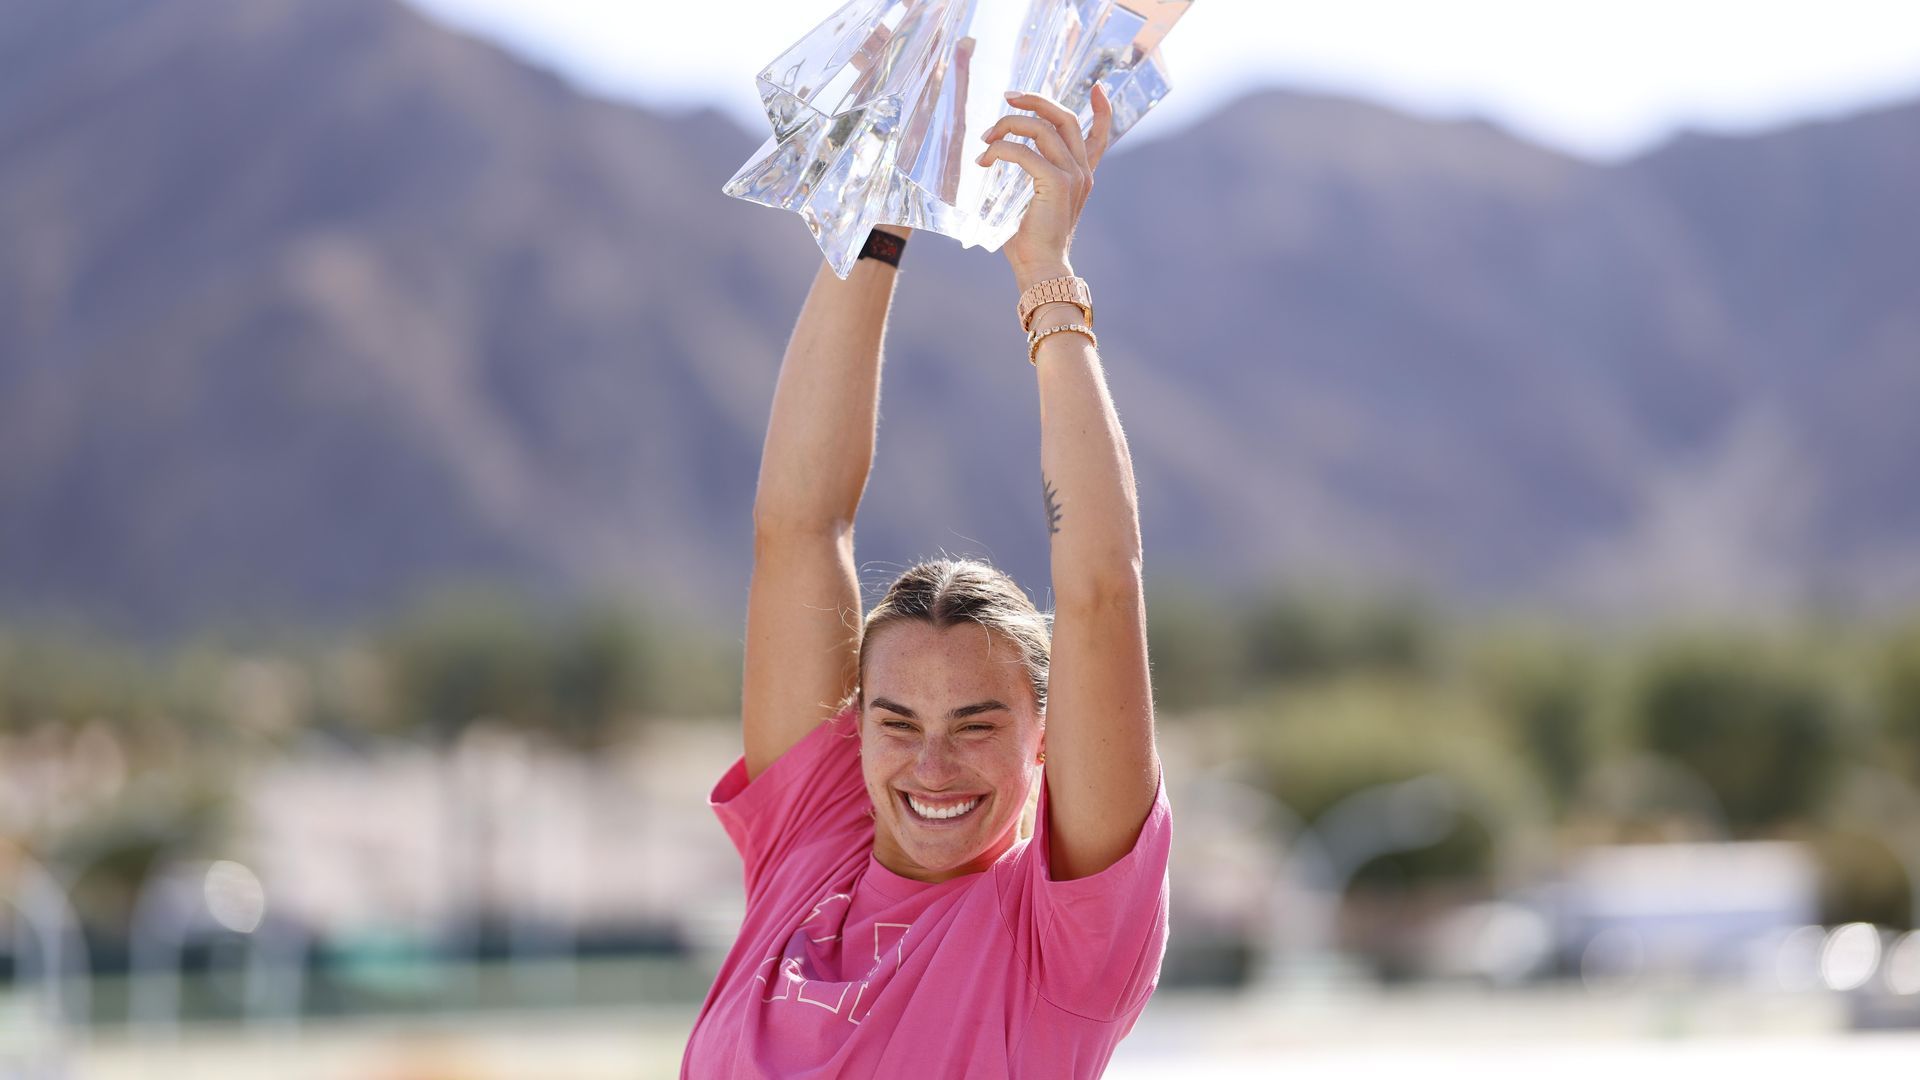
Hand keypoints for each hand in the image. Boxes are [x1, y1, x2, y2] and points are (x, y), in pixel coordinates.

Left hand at [977, 84, 1113, 288]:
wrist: (1041, 268)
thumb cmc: (1030, 240)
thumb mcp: (1034, 201)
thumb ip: (1031, 176)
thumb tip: (997, 155)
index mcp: (1081, 174)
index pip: (1099, 135)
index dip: (1101, 109)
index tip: (1098, 87)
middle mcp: (1081, 171)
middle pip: (1064, 118)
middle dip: (1036, 100)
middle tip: (1008, 97)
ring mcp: (1072, 176)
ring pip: (1042, 130)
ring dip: (1009, 126)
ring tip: (985, 138)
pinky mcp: (1057, 184)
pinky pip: (1025, 153)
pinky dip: (1001, 150)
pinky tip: (985, 160)